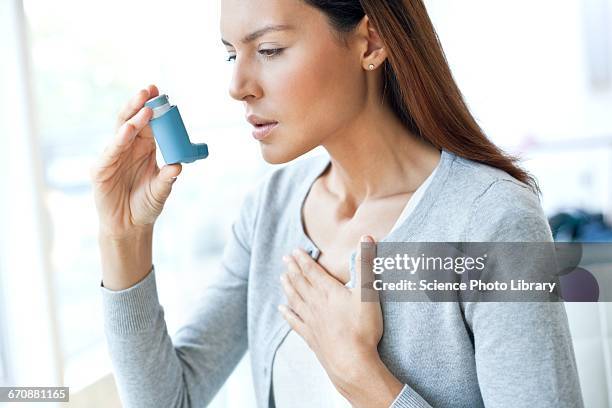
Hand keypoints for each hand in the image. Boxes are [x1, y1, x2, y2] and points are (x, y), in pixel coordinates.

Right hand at [90, 85, 181, 238]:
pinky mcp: (102, 170)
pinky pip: (110, 152)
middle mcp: (128, 148)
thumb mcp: (161, 191)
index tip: (162, 93)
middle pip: (132, 120)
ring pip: (121, 132)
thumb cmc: (146, 205)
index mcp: (145, 148)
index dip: (154, 107)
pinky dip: (119, 140)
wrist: (130, 226)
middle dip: (139, 104)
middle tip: (149, 90)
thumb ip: (168, 179)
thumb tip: (179, 166)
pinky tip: (127, 131)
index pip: (149, 123)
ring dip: (132, 119)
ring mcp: (114, 157)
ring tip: (144, 109)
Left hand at [278, 235, 382, 390]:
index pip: (312, 271)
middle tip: (285, 259)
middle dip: (292, 269)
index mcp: (328, 291)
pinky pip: (295, 322)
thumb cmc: (362, 328)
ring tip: (281, 278)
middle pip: (300, 283)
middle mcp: (315, 304)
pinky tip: (282, 309)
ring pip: (295, 300)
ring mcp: (311, 321)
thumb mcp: (368, 293)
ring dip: (288, 287)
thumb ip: (366, 264)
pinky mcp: (311, 337)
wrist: (352, 362)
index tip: (294, 251)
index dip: (303, 260)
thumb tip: (366, 237)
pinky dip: (287, 314)